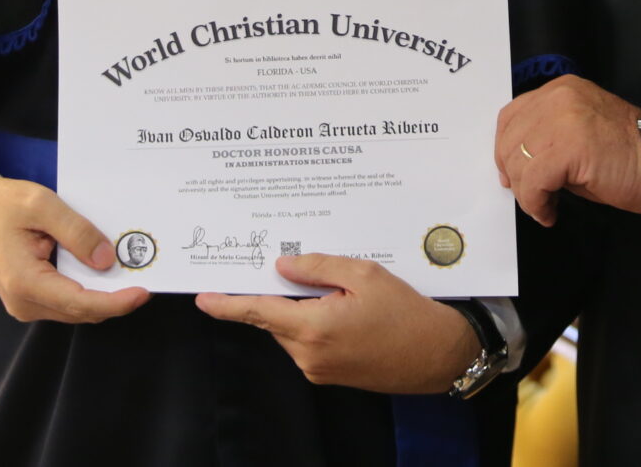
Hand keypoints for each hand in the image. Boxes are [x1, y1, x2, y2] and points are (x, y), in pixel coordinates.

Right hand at [0, 174, 149, 322]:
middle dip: (116, 296)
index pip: (79, 302)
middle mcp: (24, 303)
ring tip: (132, 270)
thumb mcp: (42, 205)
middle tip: (147, 273)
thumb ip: (76, 231)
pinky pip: (69, 300)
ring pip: (78, 308)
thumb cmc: (3, 205)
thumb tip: (106, 260)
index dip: (115, 301)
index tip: (142, 292)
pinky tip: (106, 269)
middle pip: (82, 309)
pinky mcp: (32, 298)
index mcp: (24, 282)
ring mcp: (27, 304)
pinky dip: (91, 288)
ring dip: (105, 294)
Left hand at [195, 254, 479, 393]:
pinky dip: (318, 324)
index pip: (257, 312)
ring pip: (294, 329)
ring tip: (348, 296)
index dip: (227, 304)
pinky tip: (350, 312)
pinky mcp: (330, 376)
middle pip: (276, 318)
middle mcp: (308, 354)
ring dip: (307, 309)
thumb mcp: (365, 275)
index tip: (203, 298)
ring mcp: (318, 369)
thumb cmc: (407, 314)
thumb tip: (282, 265)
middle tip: (308, 274)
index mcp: (312, 328)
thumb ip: (318, 267)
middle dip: (285, 294)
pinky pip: (310, 343)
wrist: (437, 354)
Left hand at [494, 74, 640, 224]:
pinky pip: (533, 182)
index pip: (512, 116)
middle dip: (515, 175)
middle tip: (531, 197)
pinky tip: (550, 213)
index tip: (514, 175)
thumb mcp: (580, 133)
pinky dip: (535, 203)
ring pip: (518, 162)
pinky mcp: (568, 148)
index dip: (505, 149)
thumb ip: (549, 138)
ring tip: (544, 206)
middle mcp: (558, 97)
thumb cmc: (629, 156)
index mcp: (561, 90)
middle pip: (510, 139)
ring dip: (526, 192)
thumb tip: (518, 166)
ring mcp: (562, 119)